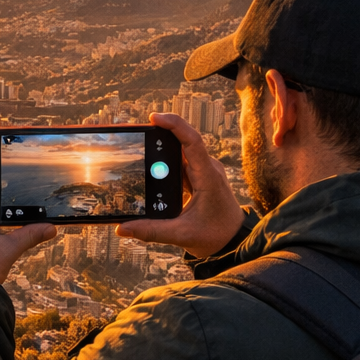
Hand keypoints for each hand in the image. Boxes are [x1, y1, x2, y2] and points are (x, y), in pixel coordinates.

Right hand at [117, 113, 245, 258]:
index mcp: (208, 177)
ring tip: (141, 145)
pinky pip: (182, 164)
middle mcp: (208, 169)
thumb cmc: (216, 236)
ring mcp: (205, 173)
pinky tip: (152, 167)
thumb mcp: (182, 235)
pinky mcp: (200, 179)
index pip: (192, 141)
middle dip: (162, 133)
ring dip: (163, 148)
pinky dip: (167, 163)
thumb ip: (152, 231)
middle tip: (139, 132)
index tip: (154, 118)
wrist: (236, 241)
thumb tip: (123, 228)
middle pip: (184, 141)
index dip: (174, 125)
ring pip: (182, 152)